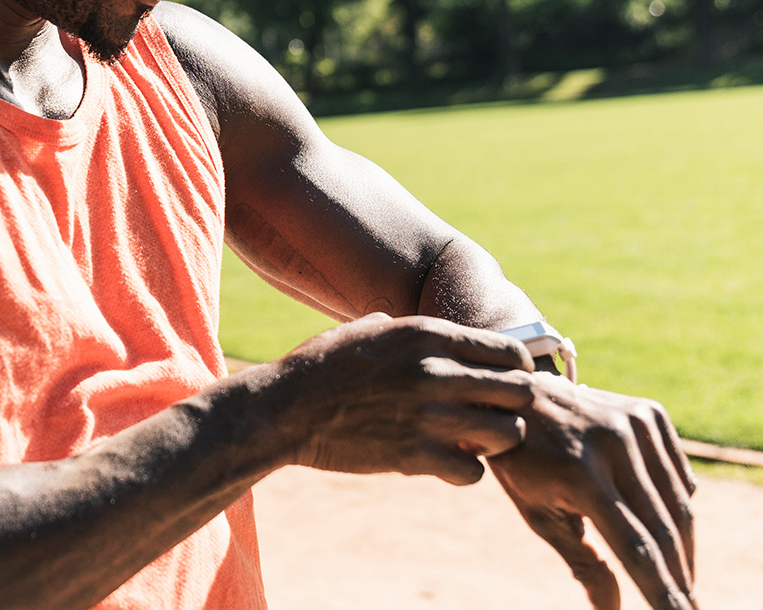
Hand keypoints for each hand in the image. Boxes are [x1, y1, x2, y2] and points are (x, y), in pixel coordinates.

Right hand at [269, 313, 535, 484]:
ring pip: (508, 434)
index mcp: (426, 336)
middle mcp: (434, 372)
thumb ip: (400, 329)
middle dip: (512, 406)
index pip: (511, 351)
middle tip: (490, 415)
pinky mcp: (412, 457)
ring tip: (473, 442)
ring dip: (496, 442)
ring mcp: (426, 416)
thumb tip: (417, 330)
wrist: (281, 410)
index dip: (516, 370)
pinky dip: (466, 472)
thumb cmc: (318, 367)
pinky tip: (447, 464)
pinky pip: (473, 472)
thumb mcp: (361, 331)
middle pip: (520, 392)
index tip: (502, 384)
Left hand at [488, 375, 696, 609]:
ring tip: (681, 579)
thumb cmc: (522, 463)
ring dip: (684, 548)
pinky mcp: (650, 413)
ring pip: (679, 503)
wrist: (517, 396)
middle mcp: (614, 446)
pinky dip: (677, 505)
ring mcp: (636, 424)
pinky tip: (667, 527)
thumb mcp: (539, 514)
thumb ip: (582, 562)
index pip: (635, 548)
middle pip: (664, 529)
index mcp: (581, 476)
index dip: (661, 590)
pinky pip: (678, 474)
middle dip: (679, 576)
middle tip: (688, 607)